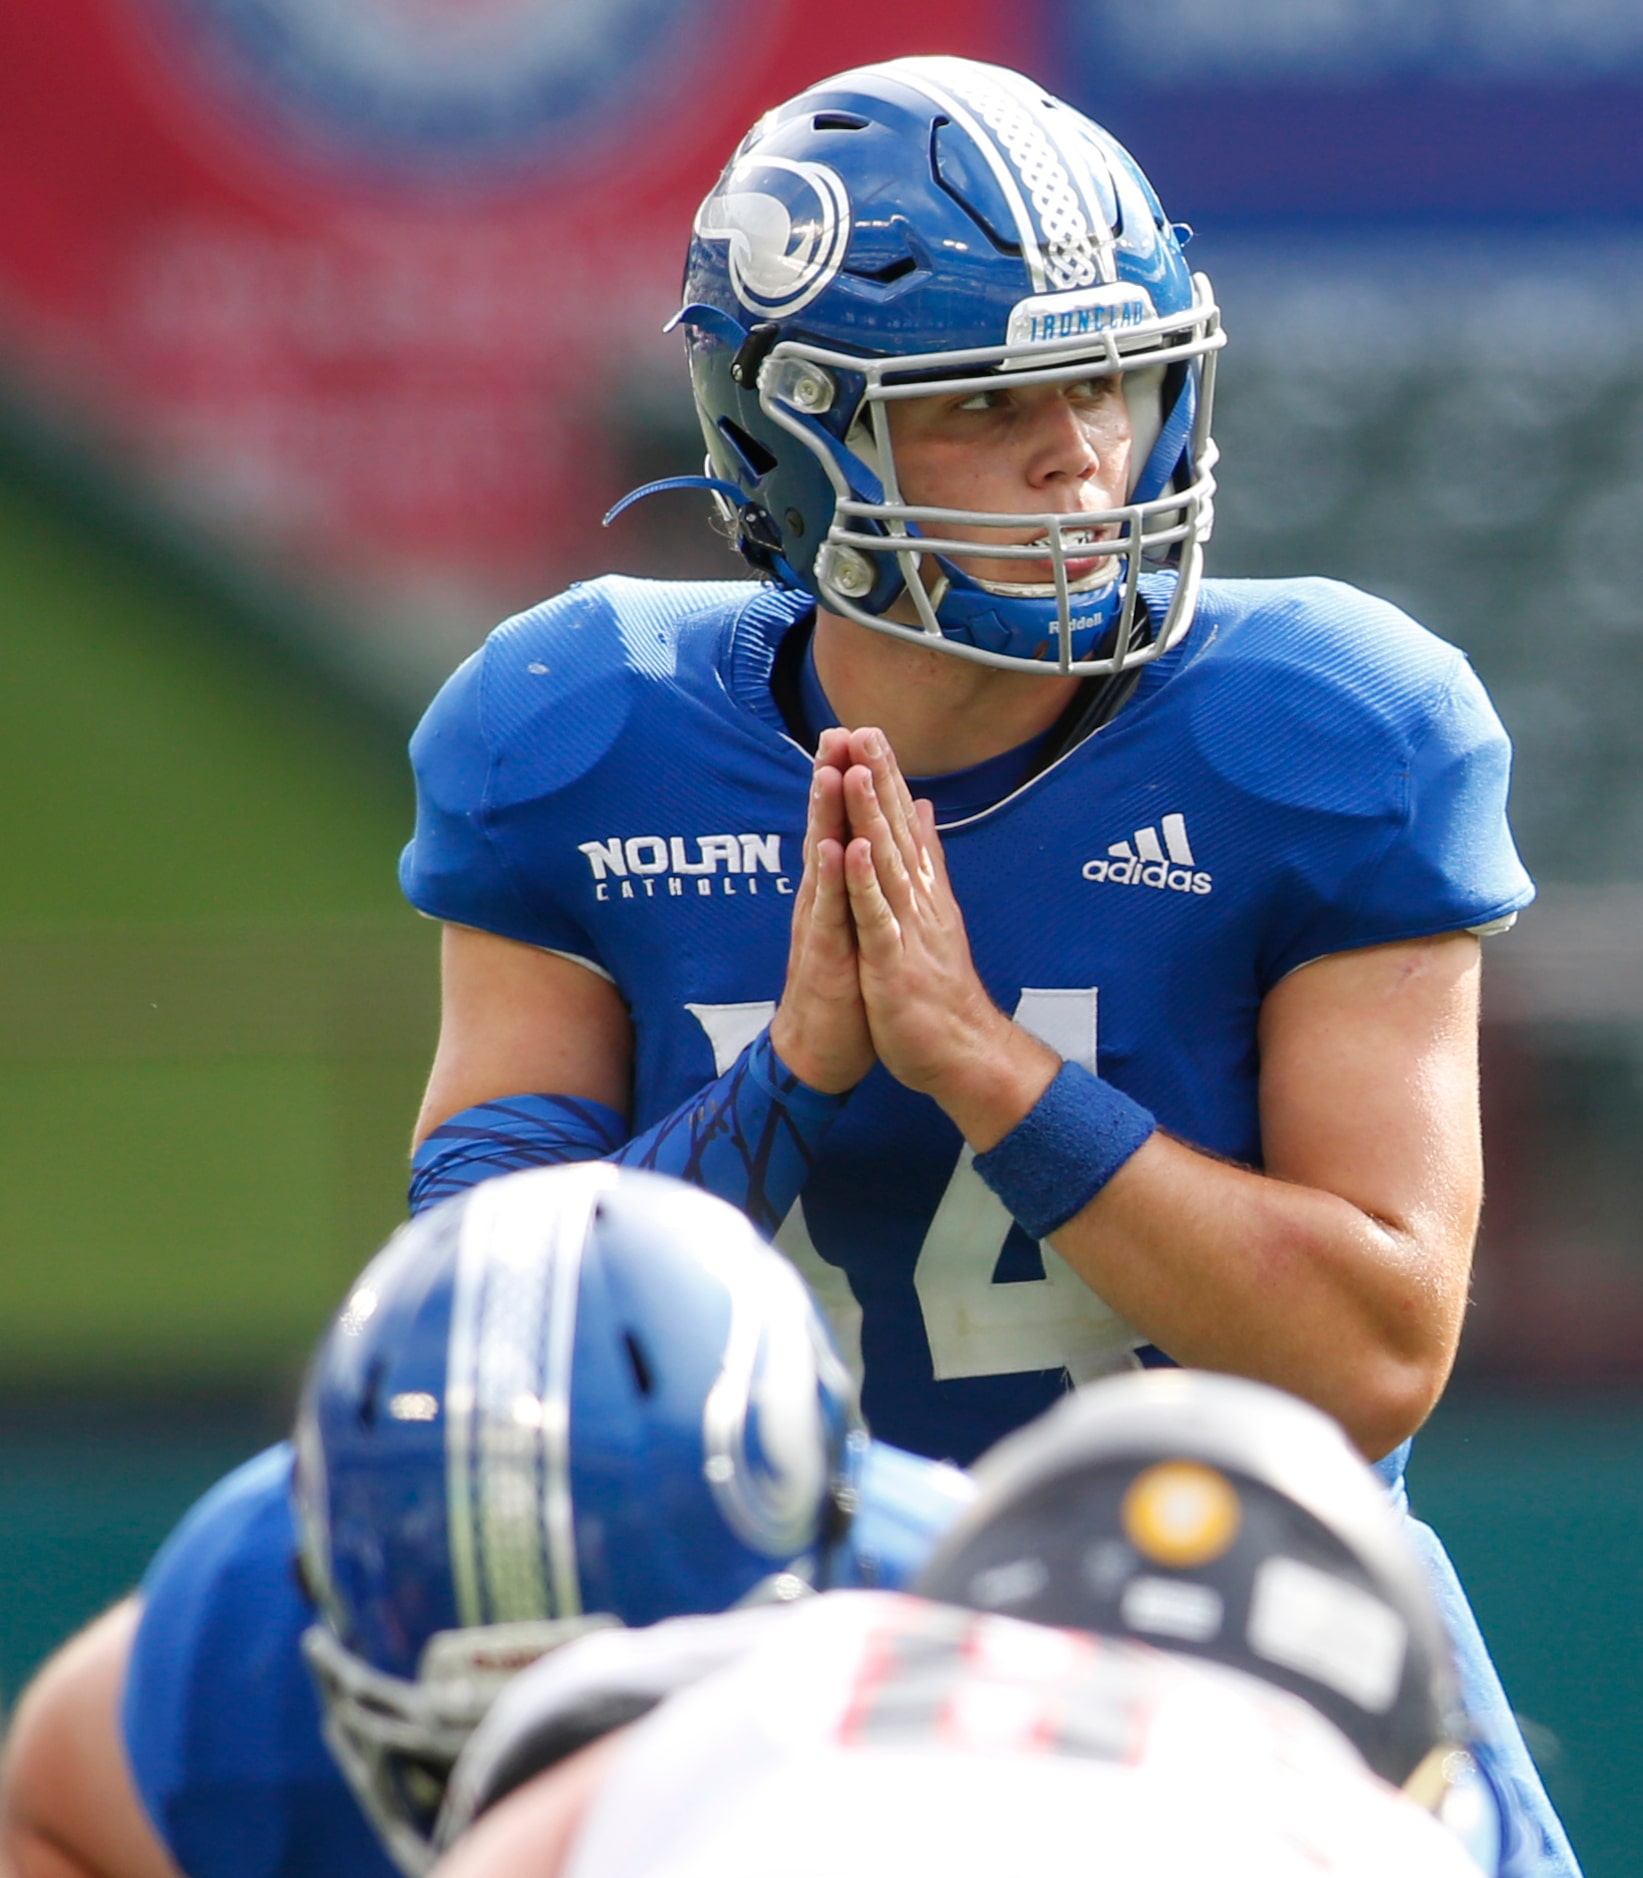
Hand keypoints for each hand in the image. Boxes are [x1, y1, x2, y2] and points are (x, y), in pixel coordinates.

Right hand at [768, 729, 875, 1092]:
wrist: (821, 1049)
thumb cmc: (842, 987)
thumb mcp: (856, 925)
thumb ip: (860, 883)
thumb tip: (866, 844)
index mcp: (836, 890)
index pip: (842, 825)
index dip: (850, 780)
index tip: (858, 732)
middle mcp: (822, 899)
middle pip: (825, 829)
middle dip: (830, 780)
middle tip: (834, 729)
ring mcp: (819, 924)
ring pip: (821, 861)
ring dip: (823, 817)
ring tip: (828, 770)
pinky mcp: (822, 955)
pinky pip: (825, 913)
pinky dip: (828, 880)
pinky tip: (829, 849)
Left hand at [838, 728, 1055, 1138]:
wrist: (963, 1051)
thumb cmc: (940, 988)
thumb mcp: (933, 913)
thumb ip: (927, 860)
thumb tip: (921, 810)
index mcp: (922, 890)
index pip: (902, 823)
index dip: (887, 776)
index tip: (870, 730)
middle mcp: (918, 900)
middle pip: (896, 829)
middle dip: (879, 778)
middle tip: (864, 728)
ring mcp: (908, 928)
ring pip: (885, 862)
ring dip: (872, 815)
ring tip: (858, 769)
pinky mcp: (894, 961)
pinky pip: (876, 916)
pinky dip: (864, 882)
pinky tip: (853, 848)